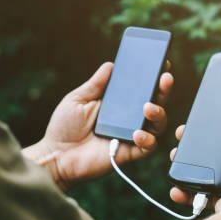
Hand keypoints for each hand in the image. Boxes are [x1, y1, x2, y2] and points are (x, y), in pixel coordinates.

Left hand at [23, 61, 173, 189]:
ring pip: (157, 124)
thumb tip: (111, 65)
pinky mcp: (130, 152)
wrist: (56, 156)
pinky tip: (137, 133)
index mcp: (118, 103)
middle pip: (155, 102)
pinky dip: (147, 139)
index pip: (141, 88)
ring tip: (148, 107)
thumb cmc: (64, 127)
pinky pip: (148, 146)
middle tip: (165, 79)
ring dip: (159, 113)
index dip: (153, 76)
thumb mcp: (78, 99)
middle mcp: (129, 118)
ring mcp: (131, 135)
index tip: (161, 63)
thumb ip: (96, 84)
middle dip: (163, 90)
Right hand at [174, 82, 220, 219]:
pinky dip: (184, 191)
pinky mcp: (217, 199)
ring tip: (174, 159)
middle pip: (211, 150)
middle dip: (191, 145)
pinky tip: (177, 188)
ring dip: (184, 166)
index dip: (212, 125)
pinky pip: (195, 194)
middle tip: (179, 139)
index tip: (195, 119)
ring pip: (200, 171)